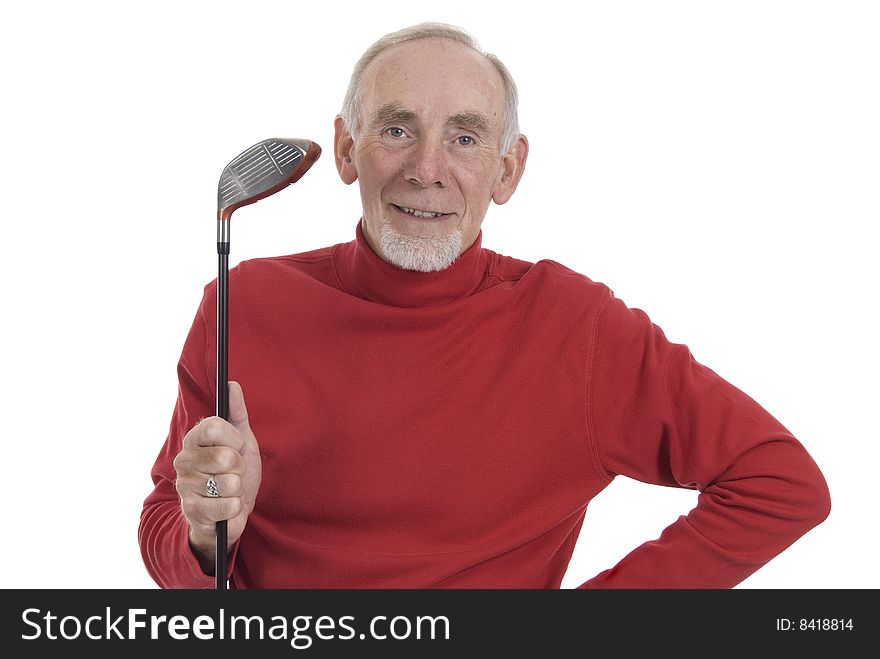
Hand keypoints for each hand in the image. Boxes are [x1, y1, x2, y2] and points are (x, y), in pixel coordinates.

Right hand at [172, 381, 261, 572]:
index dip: (234, 438)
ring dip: (238, 489)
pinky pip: (228, 505)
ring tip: (230, 490)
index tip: (239, 446)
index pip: (213, 426)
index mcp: (194, 439)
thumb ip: (236, 413)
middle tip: (235, 472)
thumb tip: (231, 385)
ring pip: (230, 483)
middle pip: (225, 457)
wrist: (229, 511)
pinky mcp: (191, 510)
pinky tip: (229, 506)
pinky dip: (235, 507)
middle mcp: (184, 460)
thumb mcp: (241, 440)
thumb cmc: (234, 472)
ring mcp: (185, 485)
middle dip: (240, 467)